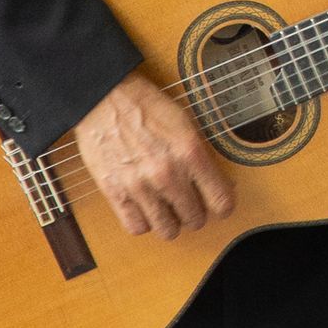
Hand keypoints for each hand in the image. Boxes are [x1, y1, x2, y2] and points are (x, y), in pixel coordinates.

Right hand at [72, 71, 234, 240]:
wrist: (104, 98)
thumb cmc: (147, 107)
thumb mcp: (187, 123)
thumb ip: (203, 156)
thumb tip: (222, 185)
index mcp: (191, 153)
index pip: (221, 202)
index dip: (223, 206)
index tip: (218, 204)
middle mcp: (168, 173)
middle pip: (195, 219)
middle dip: (195, 214)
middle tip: (189, 203)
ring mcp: (140, 185)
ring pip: (167, 230)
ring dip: (170, 223)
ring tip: (167, 210)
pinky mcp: (115, 192)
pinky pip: (136, 227)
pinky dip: (143, 223)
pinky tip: (145, 209)